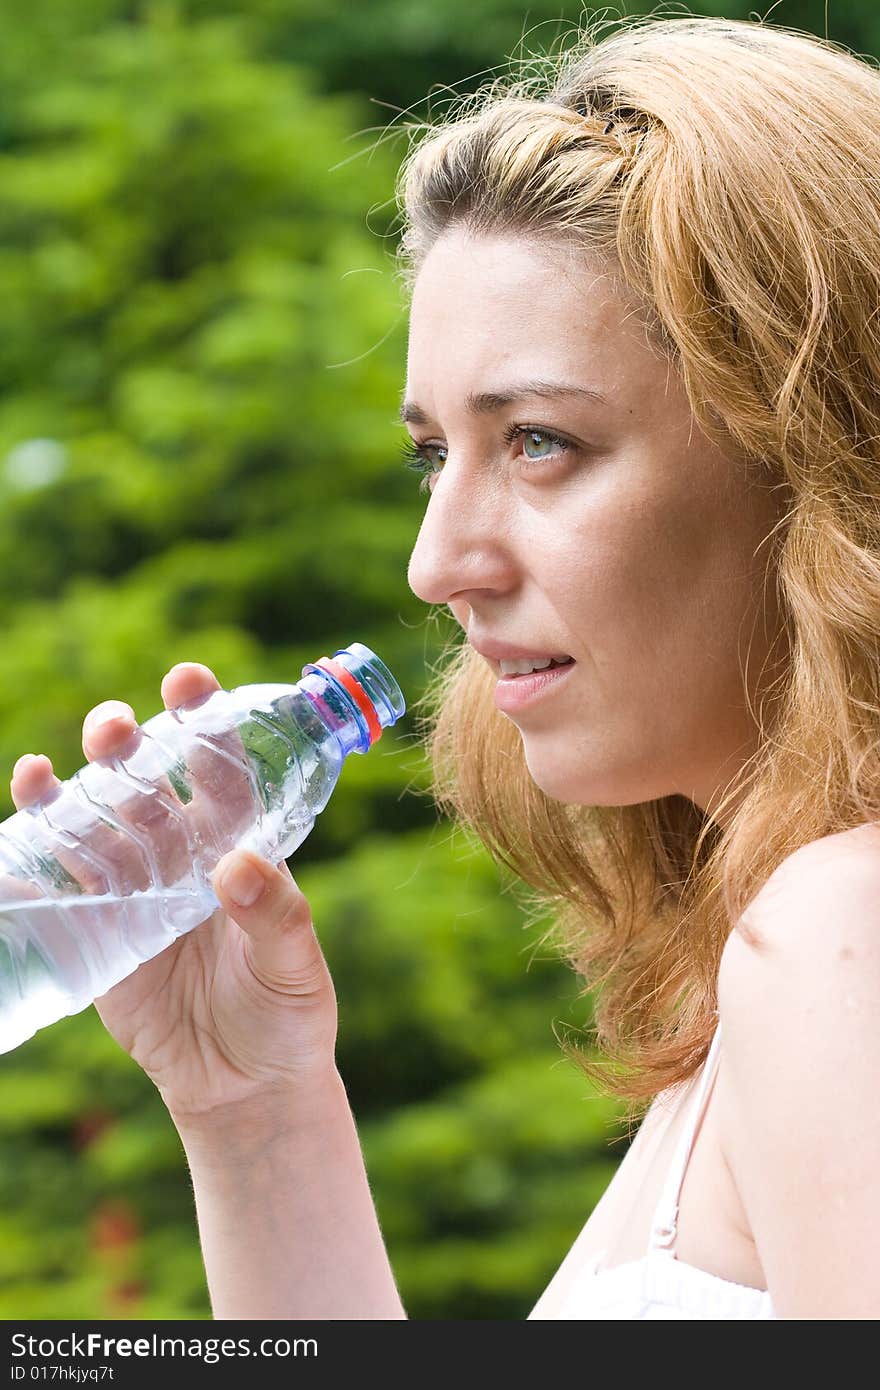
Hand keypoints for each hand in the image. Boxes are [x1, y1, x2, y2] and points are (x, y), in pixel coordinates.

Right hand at [8, 663, 338, 1122]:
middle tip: (112, 728)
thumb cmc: (287, 1015)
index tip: (188, 680)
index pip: (222, 773)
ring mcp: (136, 891)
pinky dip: (33, 862)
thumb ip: (276, 915)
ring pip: (96, 827)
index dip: (204, 723)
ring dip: (68, 794)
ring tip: (39, 773)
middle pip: (147, 788)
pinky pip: (62, 889)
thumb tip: (238, 866)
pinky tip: (15, 837)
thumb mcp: (295, 966)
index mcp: (240, 846)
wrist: (244, 1087)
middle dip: (126, 750)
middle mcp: (184, 857)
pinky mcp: (98, 932)